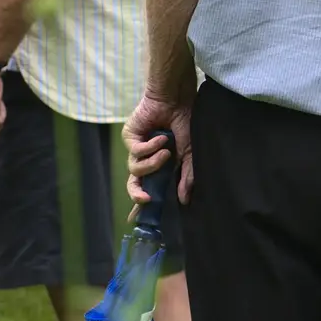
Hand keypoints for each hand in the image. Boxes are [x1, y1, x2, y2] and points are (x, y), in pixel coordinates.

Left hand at [123, 90, 192, 204]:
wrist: (177, 100)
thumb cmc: (185, 123)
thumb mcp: (190, 154)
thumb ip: (186, 177)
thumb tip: (183, 200)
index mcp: (159, 165)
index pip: (148, 188)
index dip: (141, 205)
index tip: (136, 220)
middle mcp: (146, 158)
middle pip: (134, 184)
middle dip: (137, 194)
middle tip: (146, 199)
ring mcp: (137, 148)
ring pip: (136, 169)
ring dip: (153, 164)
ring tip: (166, 152)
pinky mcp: (130, 136)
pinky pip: (136, 152)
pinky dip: (151, 147)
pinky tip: (161, 137)